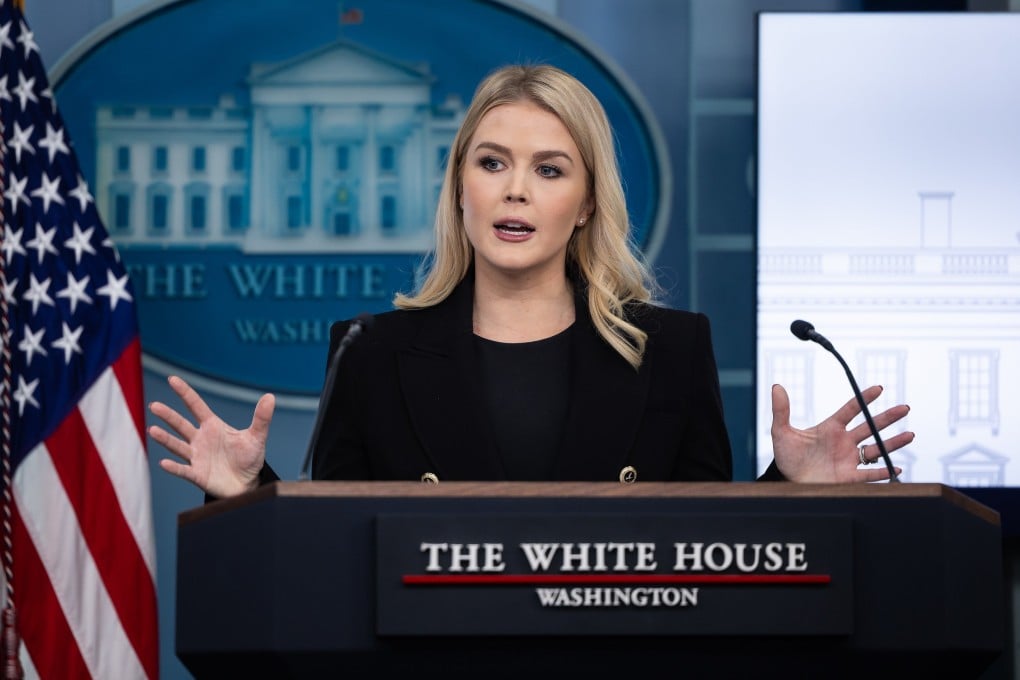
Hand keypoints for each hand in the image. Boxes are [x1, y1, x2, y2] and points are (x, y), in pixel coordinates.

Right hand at [148, 375, 275, 497]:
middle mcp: (200, 439)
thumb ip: (261, 418)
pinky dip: (174, 467)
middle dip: (168, 416)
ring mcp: (196, 457)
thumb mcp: (256, 437)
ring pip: (178, 445)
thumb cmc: (249, 458)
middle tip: (154, 406)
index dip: (185, 392)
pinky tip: (164, 462)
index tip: (172, 379)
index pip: (196, 406)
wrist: (246, 483)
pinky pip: (183, 470)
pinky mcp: (197, 474)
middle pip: (181, 424)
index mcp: (213, 427)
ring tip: (153, 430)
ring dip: (166, 439)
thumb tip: (271, 396)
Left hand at [770, 383, 913, 482]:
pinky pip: (870, 475)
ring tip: (910, 435)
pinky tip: (895, 466)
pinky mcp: (849, 477)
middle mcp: (843, 442)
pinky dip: (883, 472)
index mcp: (830, 428)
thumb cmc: (786, 456)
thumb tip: (776, 386)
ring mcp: (848, 459)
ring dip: (892, 443)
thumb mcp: (781, 432)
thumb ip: (781, 410)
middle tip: (905, 408)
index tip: (879, 388)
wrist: (787, 481)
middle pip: (870, 427)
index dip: (864, 399)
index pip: (851, 410)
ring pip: (875, 449)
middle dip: (887, 418)